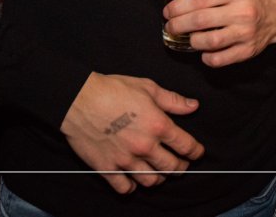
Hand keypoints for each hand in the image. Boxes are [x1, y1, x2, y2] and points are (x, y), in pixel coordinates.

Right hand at [60, 72, 203, 193]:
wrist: (78, 99)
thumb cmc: (113, 90)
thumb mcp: (148, 88)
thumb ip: (173, 100)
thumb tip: (193, 106)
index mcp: (158, 125)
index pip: (186, 146)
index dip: (196, 151)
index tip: (197, 153)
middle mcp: (145, 146)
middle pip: (172, 167)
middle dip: (181, 167)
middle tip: (182, 164)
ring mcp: (125, 160)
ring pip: (151, 181)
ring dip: (159, 178)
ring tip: (160, 173)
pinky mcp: (107, 168)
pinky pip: (124, 188)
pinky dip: (132, 187)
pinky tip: (134, 180)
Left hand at [162, 0, 275, 66]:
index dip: (179, 6)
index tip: (168, 11)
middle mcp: (243, 11)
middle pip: (201, 20)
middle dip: (178, 24)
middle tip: (170, 26)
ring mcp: (246, 32)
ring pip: (209, 41)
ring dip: (192, 41)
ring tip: (188, 37)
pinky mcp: (248, 50)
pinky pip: (221, 59)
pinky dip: (208, 58)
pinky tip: (203, 52)